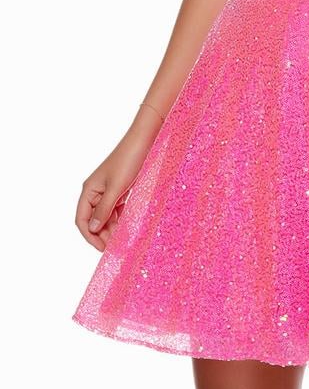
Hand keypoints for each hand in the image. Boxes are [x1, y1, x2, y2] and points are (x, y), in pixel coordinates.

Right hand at [74, 105, 162, 251]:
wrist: (146, 139)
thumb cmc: (129, 160)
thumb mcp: (116, 188)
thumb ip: (104, 209)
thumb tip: (93, 229)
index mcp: (89, 190)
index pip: (82, 220)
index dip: (90, 237)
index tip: (104, 249)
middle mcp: (96, 191)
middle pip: (95, 220)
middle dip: (104, 234)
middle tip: (118, 247)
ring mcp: (109, 190)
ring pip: (107, 216)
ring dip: (114, 228)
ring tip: (125, 239)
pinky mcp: (121, 188)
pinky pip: (117, 209)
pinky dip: (122, 218)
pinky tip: (130, 226)